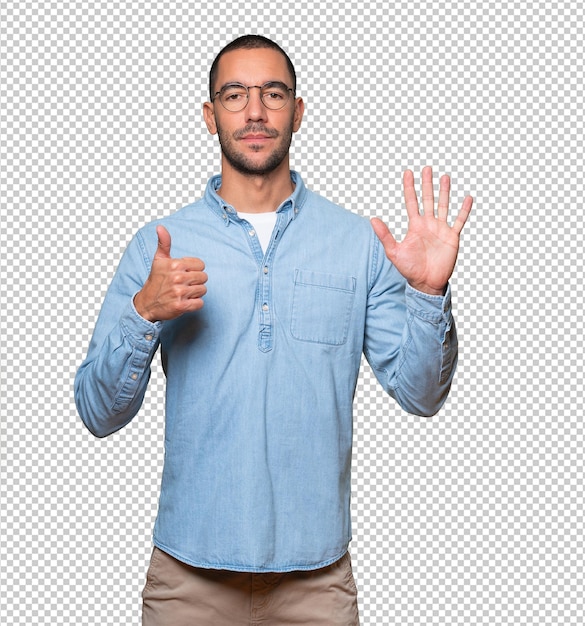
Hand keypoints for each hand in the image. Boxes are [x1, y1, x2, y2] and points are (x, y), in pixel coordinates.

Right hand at [133, 225, 207, 321]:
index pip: (201, 265)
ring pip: (203, 290)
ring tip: (183, 293)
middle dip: (196, 282)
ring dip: (195, 293)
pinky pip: (200, 303)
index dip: (194, 270)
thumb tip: (160, 227)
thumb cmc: (156, 280)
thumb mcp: (159, 260)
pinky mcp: (181, 306)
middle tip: (183, 284)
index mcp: (175, 264)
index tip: (184, 274)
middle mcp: (177, 277)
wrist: (147, 303)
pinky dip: (195, 304)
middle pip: (204, 278)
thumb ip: (164, 243)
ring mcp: (179, 292)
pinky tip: (185, 301)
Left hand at [371, 166, 471, 294]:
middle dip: (427, 184)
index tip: (408, 172)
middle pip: (427, 199)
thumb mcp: (394, 252)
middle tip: (427, 168)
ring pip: (443, 206)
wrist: (426, 283)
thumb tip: (372, 219)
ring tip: (444, 177)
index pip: (411, 202)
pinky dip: (463, 210)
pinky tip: (467, 198)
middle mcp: (428, 225)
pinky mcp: (452, 237)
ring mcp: (441, 230)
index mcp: (415, 226)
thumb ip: (384, 235)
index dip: (409, 187)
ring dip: (444, 192)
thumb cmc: (409, 269)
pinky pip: (459, 221)